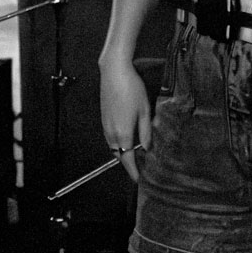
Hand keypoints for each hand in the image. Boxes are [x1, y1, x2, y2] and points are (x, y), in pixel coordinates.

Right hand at [99, 58, 151, 181]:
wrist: (114, 72)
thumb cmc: (131, 89)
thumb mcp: (145, 111)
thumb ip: (146, 132)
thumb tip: (147, 148)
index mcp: (122, 133)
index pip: (127, 160)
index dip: (133, 171)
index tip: (138, 179)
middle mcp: (111, 133)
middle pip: (119, 155)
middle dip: (128, 163)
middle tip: (140, 167)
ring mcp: (105, 126)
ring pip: (114, 147)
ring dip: (123, 152)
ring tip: (136, 154)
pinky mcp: (104, 119)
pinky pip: (110, 138)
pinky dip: (118, 143)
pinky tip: (127, 138)